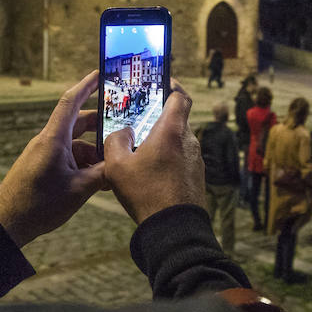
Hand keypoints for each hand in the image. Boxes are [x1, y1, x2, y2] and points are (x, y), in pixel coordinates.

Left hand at [0, 71, 106, 247]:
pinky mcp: (44, 166)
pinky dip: (85, 164)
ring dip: (96, 152)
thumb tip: (121, 162)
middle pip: (79, 123)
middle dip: (102, 127)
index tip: (101, 73)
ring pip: (77, 144)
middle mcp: (49, 141)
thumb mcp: (78, 190)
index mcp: (54, 139)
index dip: (87, 85)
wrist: (8, 223)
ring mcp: (45, 154)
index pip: (71, 102)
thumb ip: (103, 174)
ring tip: (115, 164)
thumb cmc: (38, 205)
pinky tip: (101, 179)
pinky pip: (69, 157)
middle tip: (125, 129)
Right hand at [103, 81, 204, 225]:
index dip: (171, 85)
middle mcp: (189, 141)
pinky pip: (181, 159)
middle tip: (140, 120)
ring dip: (162, 141)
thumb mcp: (118, 166)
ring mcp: (196, 160)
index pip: (180, 96)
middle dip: (159, 118)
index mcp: (172, 131)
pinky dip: (168, 159)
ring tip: (141, 151)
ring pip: (178, 141)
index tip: (161, 82)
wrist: (175, 229)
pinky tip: (151, 173)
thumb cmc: (146, 193)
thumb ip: (115, 141)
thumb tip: (123, 132)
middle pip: (177, 119)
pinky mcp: (196, 177)